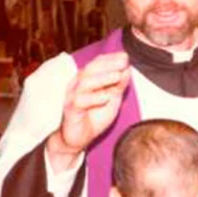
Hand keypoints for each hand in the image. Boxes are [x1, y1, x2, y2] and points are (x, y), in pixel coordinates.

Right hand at [47, 53, 129, 171]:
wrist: (77, 140)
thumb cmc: (93, 118)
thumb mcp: (111, 101)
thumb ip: (118, 87)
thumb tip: (127, 71)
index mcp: (86, 80)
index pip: (97, 64)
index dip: (110, 59)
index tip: (126, 57)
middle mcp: (77, 85)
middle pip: (90, 69)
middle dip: (108, 64)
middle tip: (123, 62)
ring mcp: (72, 97)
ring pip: (85, 83)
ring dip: (102, 78)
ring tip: (117, 76)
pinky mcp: (70, 110)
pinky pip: (80, 101)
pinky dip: (94, 98)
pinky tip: (106, 97)